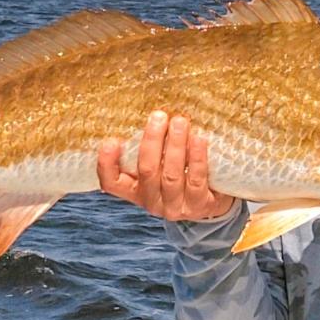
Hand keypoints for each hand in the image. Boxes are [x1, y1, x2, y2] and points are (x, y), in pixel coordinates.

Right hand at [98, 110, 235, 220]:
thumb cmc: (180, 175)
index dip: (107, 164)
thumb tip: (148, 113)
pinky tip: (199, 139)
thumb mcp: (159, 165)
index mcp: (135, 191)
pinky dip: (197, 158)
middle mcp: (152, 202)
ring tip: (180, 122)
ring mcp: (176, 206)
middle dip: (152, 141)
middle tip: (159, 116)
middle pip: (147, 171)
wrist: (211, 201)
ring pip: (172, 175)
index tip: (111, 141)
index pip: (112, 183)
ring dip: (175, 146)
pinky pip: (196, 180)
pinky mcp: (201, 206)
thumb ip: (150, 147)